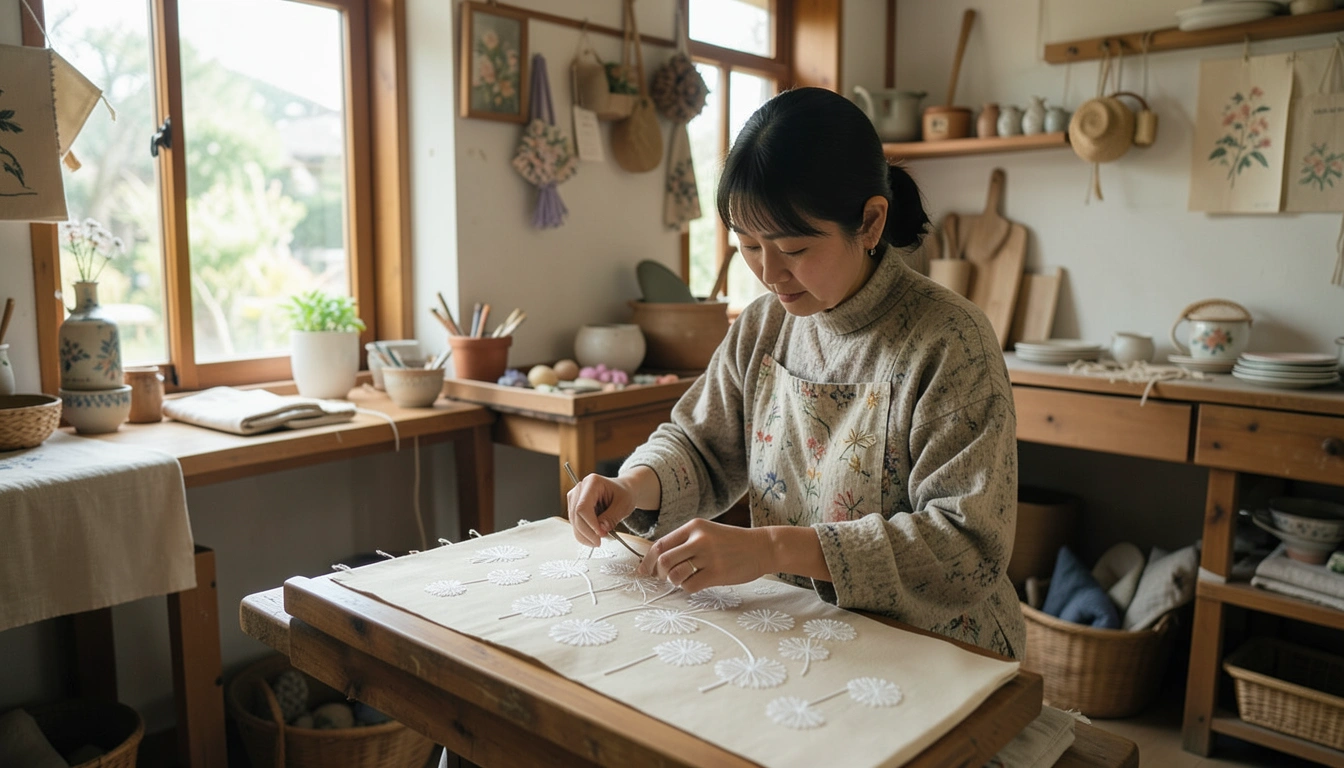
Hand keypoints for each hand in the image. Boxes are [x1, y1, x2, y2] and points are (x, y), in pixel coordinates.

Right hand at [566, 474, 636, 547]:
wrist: (624, 491)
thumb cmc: (624, 494)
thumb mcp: (623, 505)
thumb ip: (611, 517)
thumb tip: (601, 530)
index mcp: (592, 482)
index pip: (583, 507)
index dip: (590, 523)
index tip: (601, 534)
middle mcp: (580, 488)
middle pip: (576, 516)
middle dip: (588, 532)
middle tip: (600, 542)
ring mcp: (575, 498)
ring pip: (574, 522)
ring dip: (585, 536)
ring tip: (599, 540)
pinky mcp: (574, 508)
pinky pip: (575, 525)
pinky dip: (584, 535)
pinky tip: (594, 538)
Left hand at [637, 518, 771, 590]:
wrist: (763, 547)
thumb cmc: (732, 543)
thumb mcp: (707, 533)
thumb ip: (685, 542)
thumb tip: (657, 561)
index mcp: (693, 526)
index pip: (660, 544)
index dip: (648, 561)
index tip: (643, 571)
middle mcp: (699, 539)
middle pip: (663, 560)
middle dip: (659, 574)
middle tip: (665, 578)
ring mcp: (709, 556)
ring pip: (674, 575)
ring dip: (674, 582)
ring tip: (684, 579)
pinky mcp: (718, 573)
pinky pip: (690, 586)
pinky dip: (688, 588)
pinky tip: (697, 583)